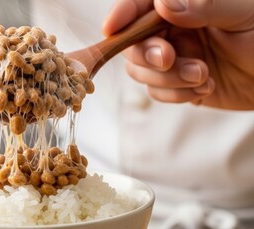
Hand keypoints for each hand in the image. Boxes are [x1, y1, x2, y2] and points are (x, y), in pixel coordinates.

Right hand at [103, 0, 253, 109]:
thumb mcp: (244, 13)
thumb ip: (204, 4)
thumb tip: (163, 4)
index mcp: (183, 4)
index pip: (140, 5)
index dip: (121, 15)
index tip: (112, 28)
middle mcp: (171, 29)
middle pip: (132, 42)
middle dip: (148, 54)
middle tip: (170, 60)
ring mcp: (172, 57)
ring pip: (141, 71)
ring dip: (167, 79)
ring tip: (202, 75)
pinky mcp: (176, 83)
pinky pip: (157, 91)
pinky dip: (176, 94)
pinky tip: (204, 88)